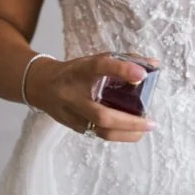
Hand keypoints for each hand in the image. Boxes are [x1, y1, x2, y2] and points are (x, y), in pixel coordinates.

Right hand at [25, 50, 159, 141]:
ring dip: (126, 133)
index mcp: (80, 70)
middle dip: (130, 122)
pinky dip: (117, 134)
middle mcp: (74, 93)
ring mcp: (72, 113)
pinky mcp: (73, 126)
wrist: (41, 86)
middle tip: (151, 122)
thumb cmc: (75, 72)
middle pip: (102, 114)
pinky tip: (132, 131)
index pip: (100, 66)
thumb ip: (122, 61)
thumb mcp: (94, 60)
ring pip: (100, 131)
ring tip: (145, 129)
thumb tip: (153, 65)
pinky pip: (98, 133)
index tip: (143, 73)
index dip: (122, 69)